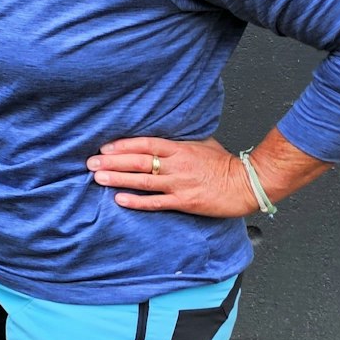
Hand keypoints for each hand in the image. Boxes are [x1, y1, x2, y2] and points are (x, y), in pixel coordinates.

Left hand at [87, 136, 254, 217]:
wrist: (248, 184)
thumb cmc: (226, 164)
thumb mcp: (202, 144)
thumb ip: (180, 142)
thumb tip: (162, 137)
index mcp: (180, 149)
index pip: (146, 144)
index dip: (123, 145)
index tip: (105, 147)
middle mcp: (177, 165)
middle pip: (139, 161)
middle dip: (112, 161)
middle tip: (91, 161)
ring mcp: (179, 184)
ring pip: (143, 181)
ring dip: (118, 179)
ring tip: (98, 177)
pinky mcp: (184, 201)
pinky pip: (156, 202)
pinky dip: (137, 201)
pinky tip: (120, 200)